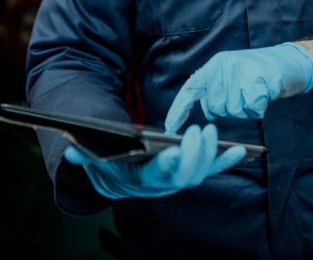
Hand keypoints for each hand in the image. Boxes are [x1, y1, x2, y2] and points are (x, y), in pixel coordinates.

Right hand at [63, 124, 245, 198]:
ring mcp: (179, 178)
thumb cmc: (110, 162)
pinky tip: (243, 151)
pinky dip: (227, 160)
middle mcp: (164, 183)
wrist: (120, 176)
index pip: (157, 175)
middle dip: (195, 155)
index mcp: (143, 179)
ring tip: (218, 134)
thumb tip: (70, 152)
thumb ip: (85, 156)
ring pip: (200, 173)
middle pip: (185, 176)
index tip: (174, 152)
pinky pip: (212, 168)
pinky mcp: (192, 171)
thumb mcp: (96, 158)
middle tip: (201, 130)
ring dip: (213, 156)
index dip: (167, 166)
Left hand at [164, 42, 312, 133]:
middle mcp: (224, 67)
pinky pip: (252, 110)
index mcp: (215, 65)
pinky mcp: (258, 82)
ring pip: (233, 111)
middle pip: (215, 107)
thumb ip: (217, 89)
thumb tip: (208, 111)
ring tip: (255, 92)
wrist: (289, 61)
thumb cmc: (259, 72)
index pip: (191, 89)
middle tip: (244, 93)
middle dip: (229, 108)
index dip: (179, 109)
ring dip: (245, 108)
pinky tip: (264, 94)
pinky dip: (259, 108)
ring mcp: (241, 73)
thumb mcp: (232, 74)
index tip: (170, 128)